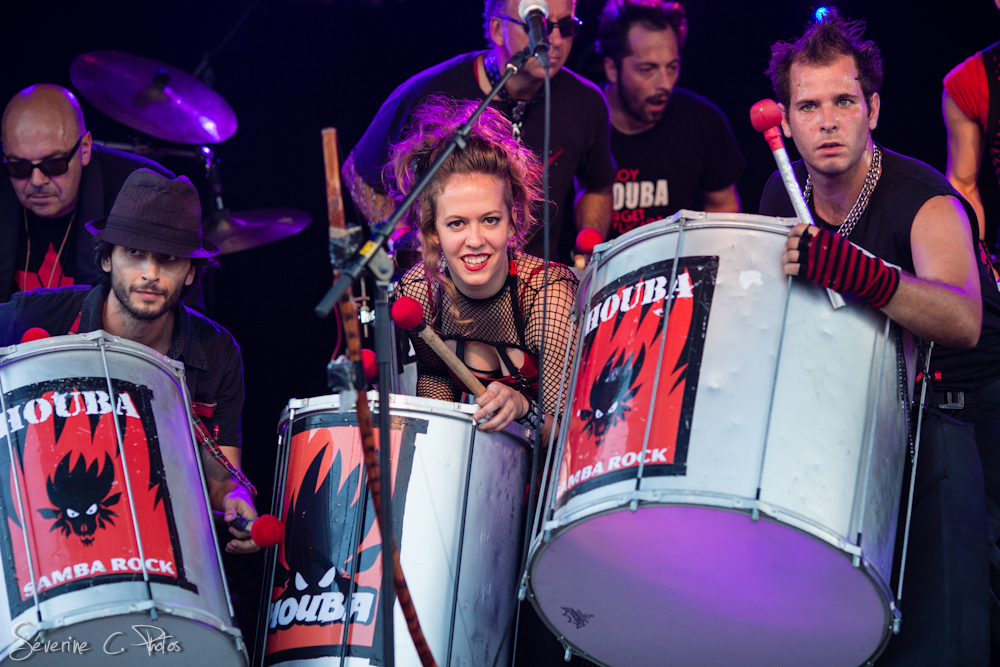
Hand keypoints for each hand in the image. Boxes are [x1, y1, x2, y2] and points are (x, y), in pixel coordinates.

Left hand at [223, 486, 258, 553]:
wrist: (239, 498)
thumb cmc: (236, 499)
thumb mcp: (230, 502)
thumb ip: (230, 510)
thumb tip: (229, 518)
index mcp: (252, 516)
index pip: (252, 532)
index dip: (242, 536)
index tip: (231, 534)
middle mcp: (255, 525)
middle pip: (255, 542)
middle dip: (243, 547)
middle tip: (230, 545)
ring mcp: (253, 530)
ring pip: (252, 545)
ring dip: (240, 549)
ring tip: (228, 547)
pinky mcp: (249, 533)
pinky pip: (248, 544)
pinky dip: (239, 548)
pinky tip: (230, 547)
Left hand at [473, 382, 527, 432]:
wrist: (517, 398)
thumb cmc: (501, 394)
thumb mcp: (492, 390)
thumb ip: (483, 397)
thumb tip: (473, 407)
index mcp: (498, 387)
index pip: (490, 393)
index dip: (482, 400)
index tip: (476, 404)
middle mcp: (506, 395)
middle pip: (495, 404)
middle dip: (484, 412)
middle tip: (476, 417)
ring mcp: (511, 404)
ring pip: (502, 416)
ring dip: (490, 423)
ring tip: (482, 426)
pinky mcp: (514, 413)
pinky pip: (505, 422)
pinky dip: (496, 428)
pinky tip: (489, 429)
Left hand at [783, 223, 899, 307]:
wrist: (862, 274)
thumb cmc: (852, 260)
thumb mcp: (838, 242)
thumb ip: (823, 239)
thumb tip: (810, 237)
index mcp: (824, 236)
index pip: (801, 228)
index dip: (793, 233)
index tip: (791, 236)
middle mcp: (817, 245)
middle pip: (792, 242)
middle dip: (787, 247)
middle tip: (788, 250)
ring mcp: (815, 259)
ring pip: (790, 255)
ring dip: (785, 258)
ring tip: (787, 261)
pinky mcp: (813, 273)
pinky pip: (793, 268)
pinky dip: (788, 268)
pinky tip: (789, 269)